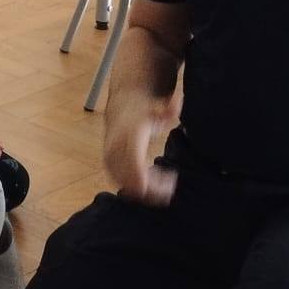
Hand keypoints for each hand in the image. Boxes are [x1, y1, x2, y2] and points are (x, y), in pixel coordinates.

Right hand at [104, 90, 179, 205]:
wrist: (119, 108)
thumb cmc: (143, 110)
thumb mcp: (158, 108)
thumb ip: (170, 108)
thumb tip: (179, 100)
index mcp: (128, 139)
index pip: (136, 170)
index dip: (152, 183)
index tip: (171, 181)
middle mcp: (115, 152)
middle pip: (133, 183)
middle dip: (154, 188)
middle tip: (171, 183)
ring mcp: (110, 160)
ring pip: (128, 187)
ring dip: (148, 188)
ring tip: (164, 180)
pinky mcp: (109, 166)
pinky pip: (124, 184)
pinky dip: (139, 186)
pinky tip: (152, 178)